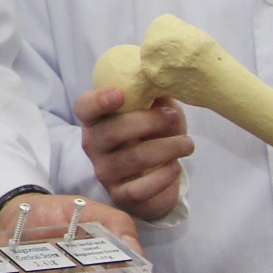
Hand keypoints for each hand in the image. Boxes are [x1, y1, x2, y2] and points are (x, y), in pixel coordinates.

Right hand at [74, 86, 192, 221]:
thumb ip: (154, 94)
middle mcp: (94, 145)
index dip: (98, 100)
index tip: (120, 94)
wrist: (157, 177)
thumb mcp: (155, 110)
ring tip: (187, 144)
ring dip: (168, 147)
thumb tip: (164, 77)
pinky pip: (142, 188)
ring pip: (134, 158)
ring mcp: (105, 172)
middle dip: (149, 121)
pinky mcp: (121, 196)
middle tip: (174, 116)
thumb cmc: (153, 135)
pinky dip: (164, 176)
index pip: (84, 107)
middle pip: (112, 131)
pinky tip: (176, 167)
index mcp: (97, 119)